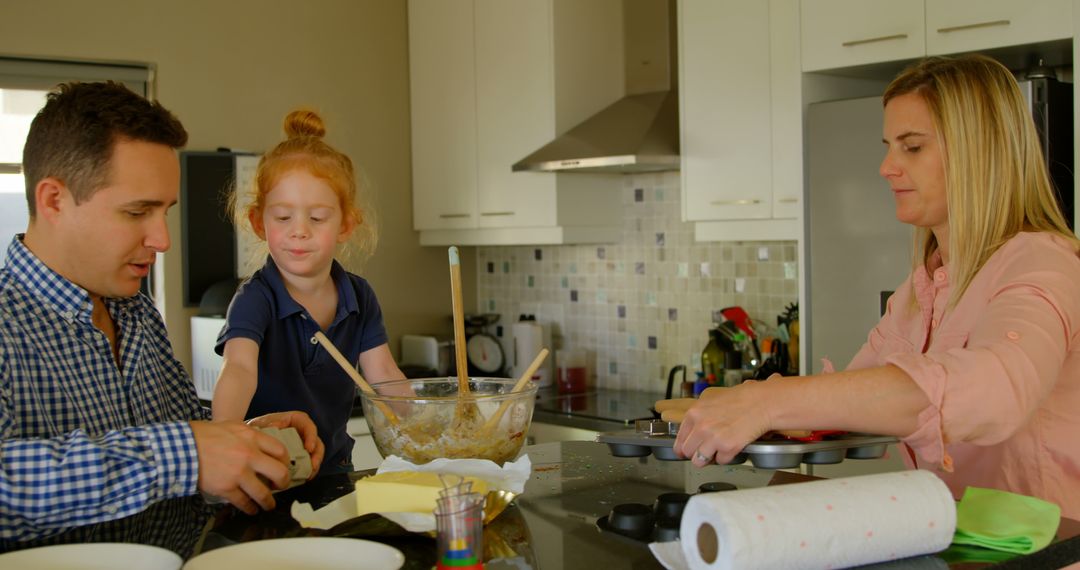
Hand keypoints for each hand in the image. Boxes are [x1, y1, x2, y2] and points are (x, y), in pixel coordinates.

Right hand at [189, 421, 289, 513]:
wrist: (182, 448)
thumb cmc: (204, 436)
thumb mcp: (232, 427)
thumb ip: (249, 436)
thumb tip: (261, 447)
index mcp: (252, 437)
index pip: (281, 451)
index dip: (286, 462)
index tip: (284, 467)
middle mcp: (249, 455)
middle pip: (279, 473)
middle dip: (284, 483)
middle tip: (281, 486)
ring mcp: (238, 473)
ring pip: (263, 493)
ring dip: (268, 502)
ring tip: (268, 505)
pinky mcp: (226, 488)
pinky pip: (244, 502)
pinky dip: (249, 508)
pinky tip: (251, 509)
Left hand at [247, 411, 325, 478]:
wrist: (244, 444)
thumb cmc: (252, 431)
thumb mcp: (259, 425)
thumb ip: (268, 424)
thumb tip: (277, 426)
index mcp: (292, 421)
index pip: (307, 425)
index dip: (312, 436)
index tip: (309, 448)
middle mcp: (299, 433)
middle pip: (315, 441)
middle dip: (316, 455)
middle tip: (312, 466)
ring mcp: (299, 446)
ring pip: (313, 455)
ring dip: (313, 466)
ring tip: (307, 475)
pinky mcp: (296, 458)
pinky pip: (305, 464)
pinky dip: (305, 472)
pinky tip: (301, 479)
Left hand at [657, 383, 772, 466]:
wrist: (761, 403)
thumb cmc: (740, 399)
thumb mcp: (710, 401)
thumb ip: (698, 416)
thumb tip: (691, 432)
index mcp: (694, 414)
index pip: (679, 440)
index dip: (683, 448)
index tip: (685, 451)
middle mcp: (701, 427)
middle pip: (687, 452)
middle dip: (695, 453)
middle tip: (704, 450)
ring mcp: (714, 438)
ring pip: (699, 461)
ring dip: (708, 459)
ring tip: (716, 451)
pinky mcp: (728, 447)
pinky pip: (721, 461)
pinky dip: (726, 457)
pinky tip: (731, 446)